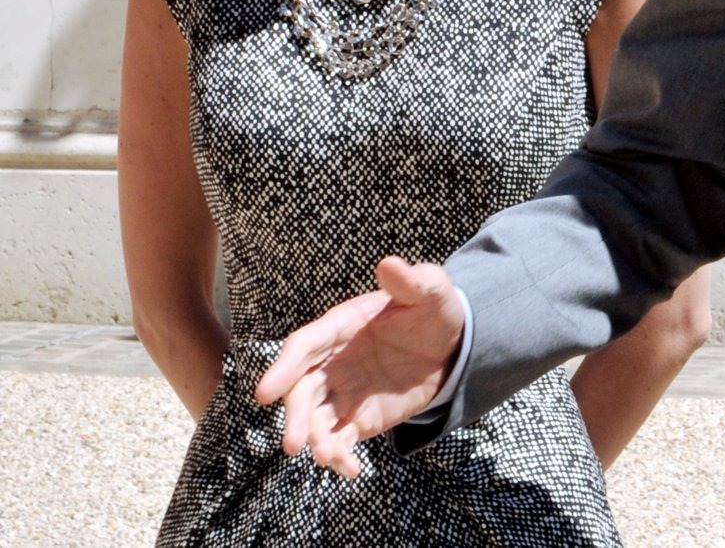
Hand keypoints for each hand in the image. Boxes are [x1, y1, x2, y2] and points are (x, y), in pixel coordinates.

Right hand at [254, 256, 463, 477]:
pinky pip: (339, 440)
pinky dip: (340, 456)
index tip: (265, 394)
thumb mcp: (430, 291)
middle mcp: (333, 362)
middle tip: (294, 443)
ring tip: (328, 457)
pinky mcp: (356, 418)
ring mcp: (342, 392)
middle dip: (295, 416)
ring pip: (316, 419)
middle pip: (302, 390)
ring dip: (316, 440)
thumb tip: (390, 264)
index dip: (283, 368)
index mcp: (341, 327)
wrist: (450, 345)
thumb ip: (411, 281)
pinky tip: (352, 468)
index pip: (304, 346)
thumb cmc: (432, 311)